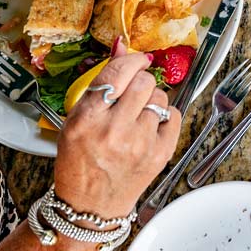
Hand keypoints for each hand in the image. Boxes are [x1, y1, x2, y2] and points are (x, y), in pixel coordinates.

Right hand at [53, 44, 181, 216]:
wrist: (90, 205)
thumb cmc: (79, 161)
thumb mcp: (76, 120)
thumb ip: (100, 82)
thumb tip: (121, 45)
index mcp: (87, 119)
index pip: (117, 72)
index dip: (131, 60)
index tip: (136, 60)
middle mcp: (114, 130)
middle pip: (143, 81)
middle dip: (140, 82)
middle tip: (132, 95)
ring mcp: (139, 143)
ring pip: (161, 97)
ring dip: (151, 101)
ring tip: (137, 117)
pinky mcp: (160, 154)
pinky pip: (174, 115)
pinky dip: (164, 117)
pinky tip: (149, 129)